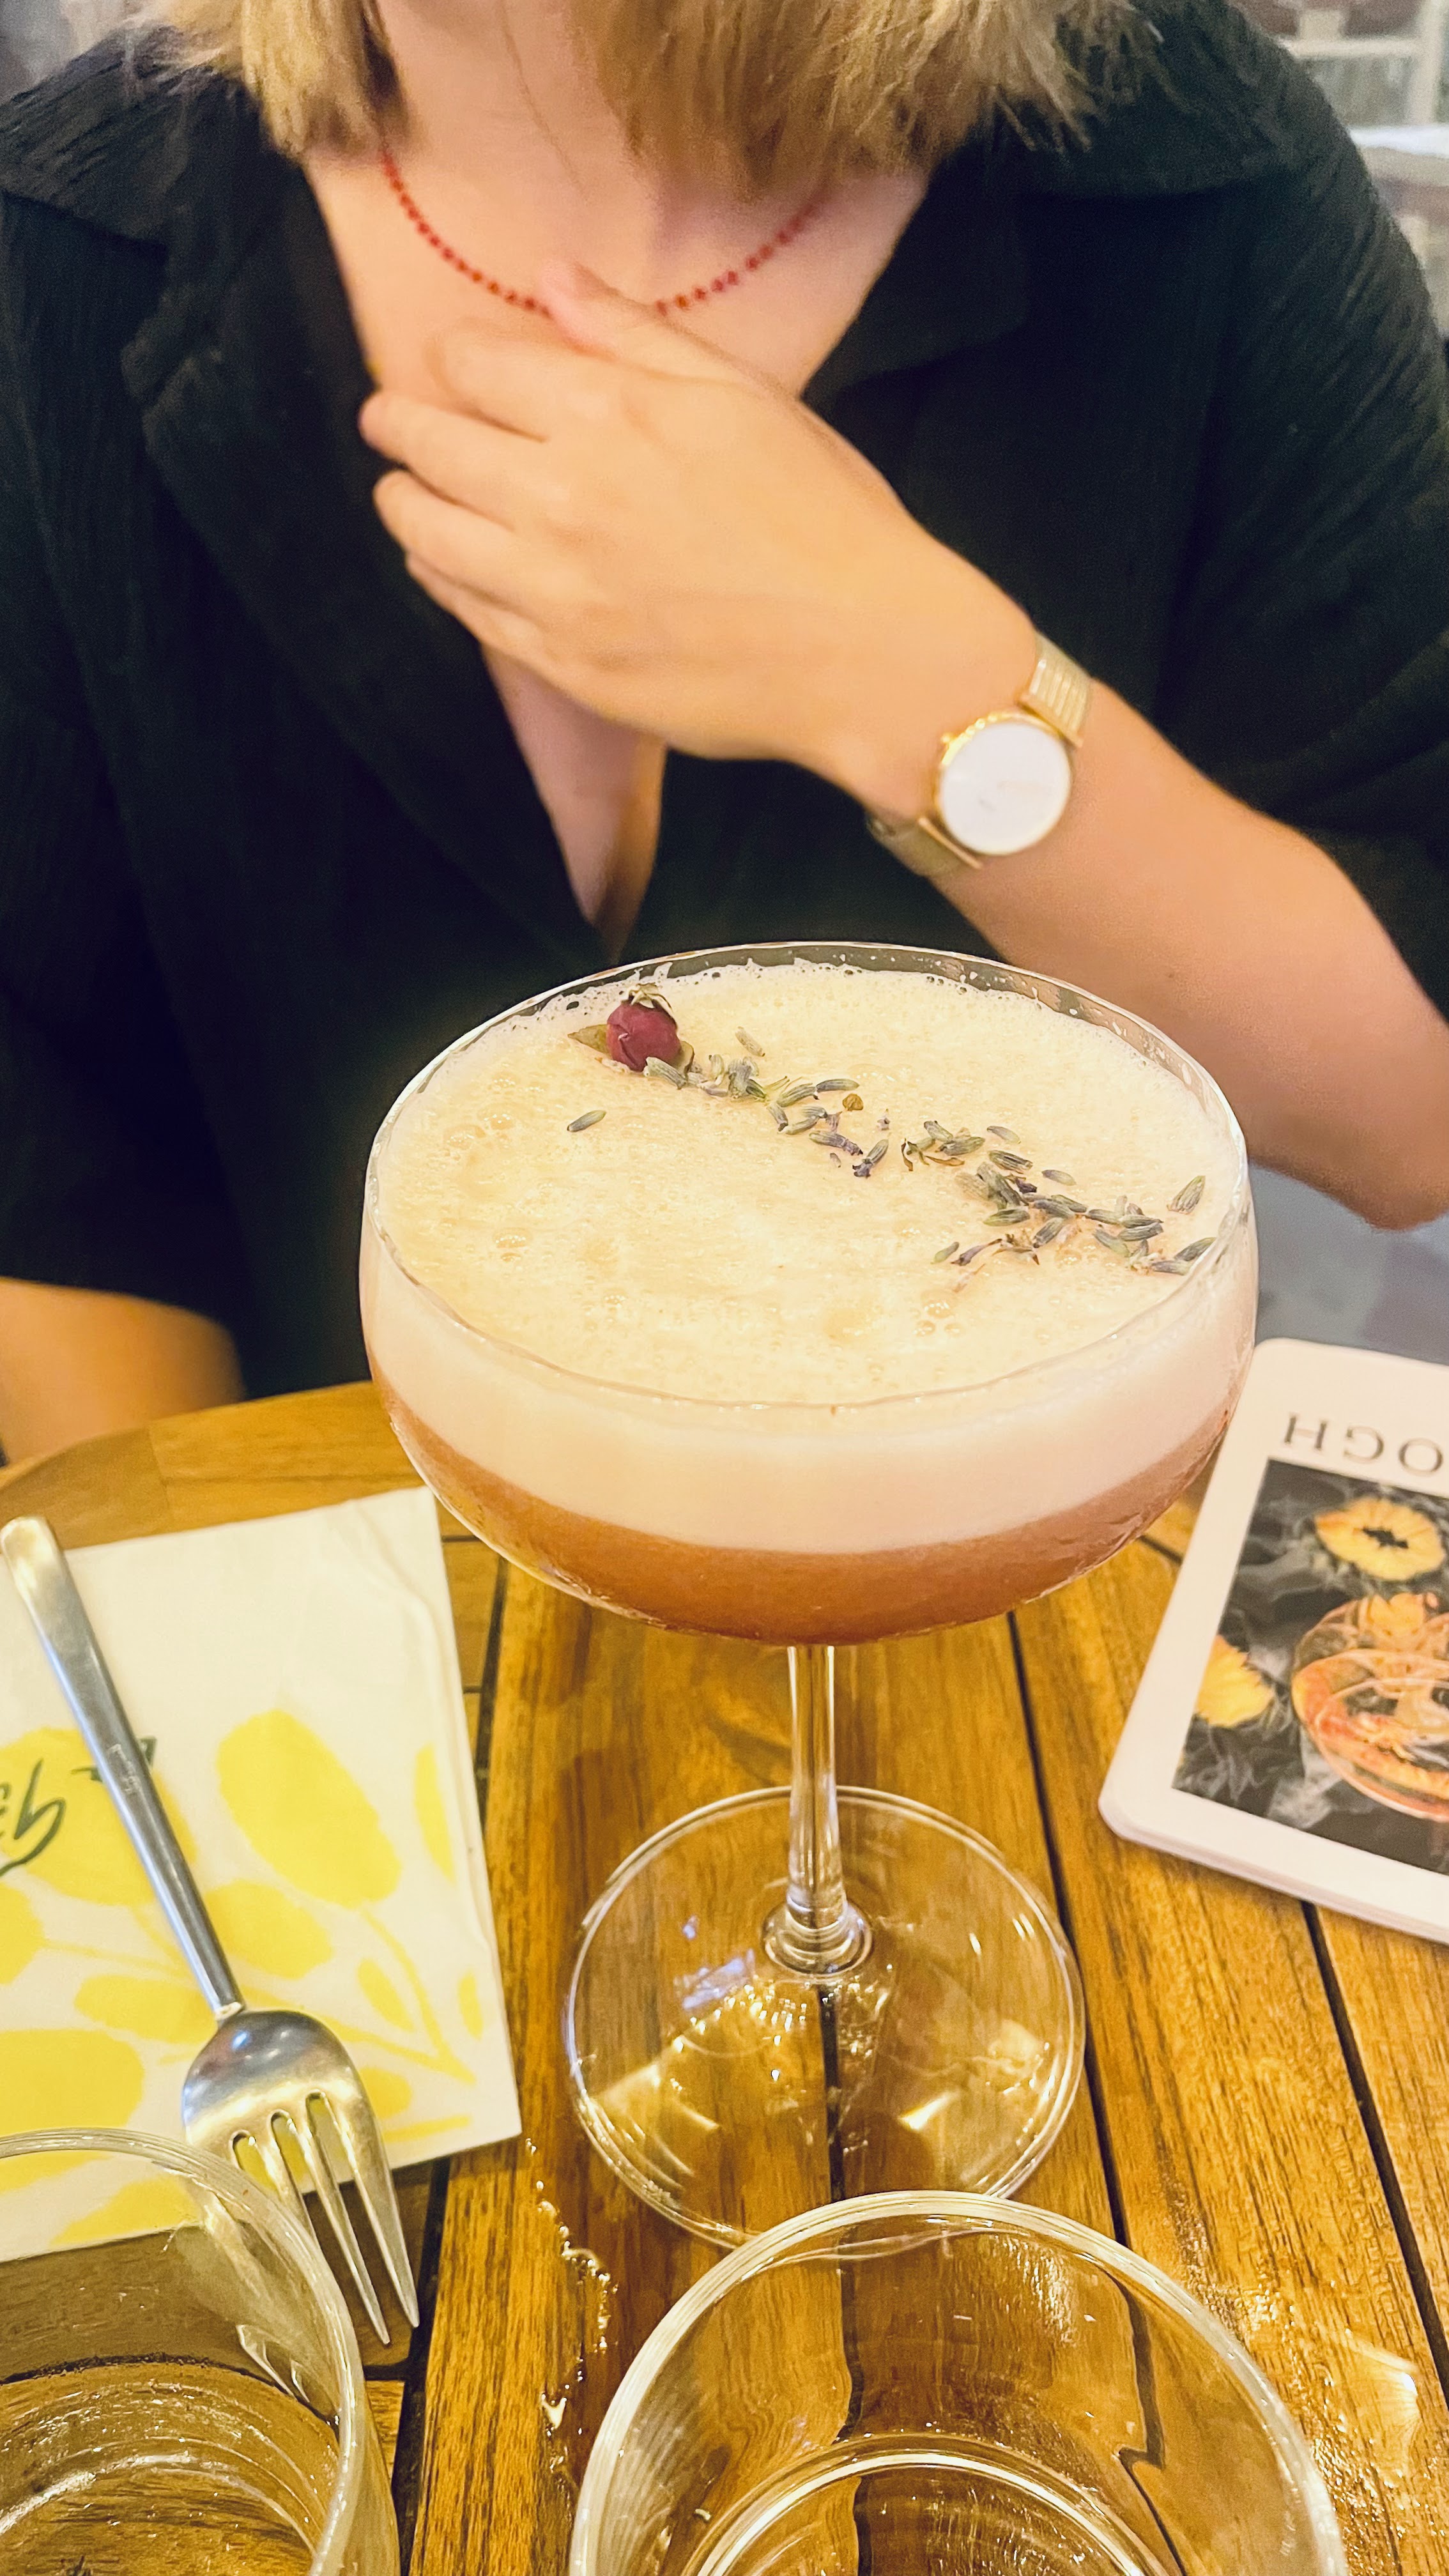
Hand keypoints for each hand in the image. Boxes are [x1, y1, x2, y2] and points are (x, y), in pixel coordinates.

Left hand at [359, 266, 1023, 793]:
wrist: (864, 651)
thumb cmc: (823, 514)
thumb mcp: (742, 394)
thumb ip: (635, 335)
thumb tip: (554, 278)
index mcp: (604, 413)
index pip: (476, 365)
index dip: (455, 357)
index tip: (453, 363)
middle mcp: (558, 497)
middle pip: (431, 445)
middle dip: (399, 424)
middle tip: (387, 419)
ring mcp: (551, 588)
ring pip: (427, 533)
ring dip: (403, 502)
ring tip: (400, 490)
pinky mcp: (561, 661)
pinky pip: (466, 611)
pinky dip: (438, 578)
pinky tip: (439, 565)